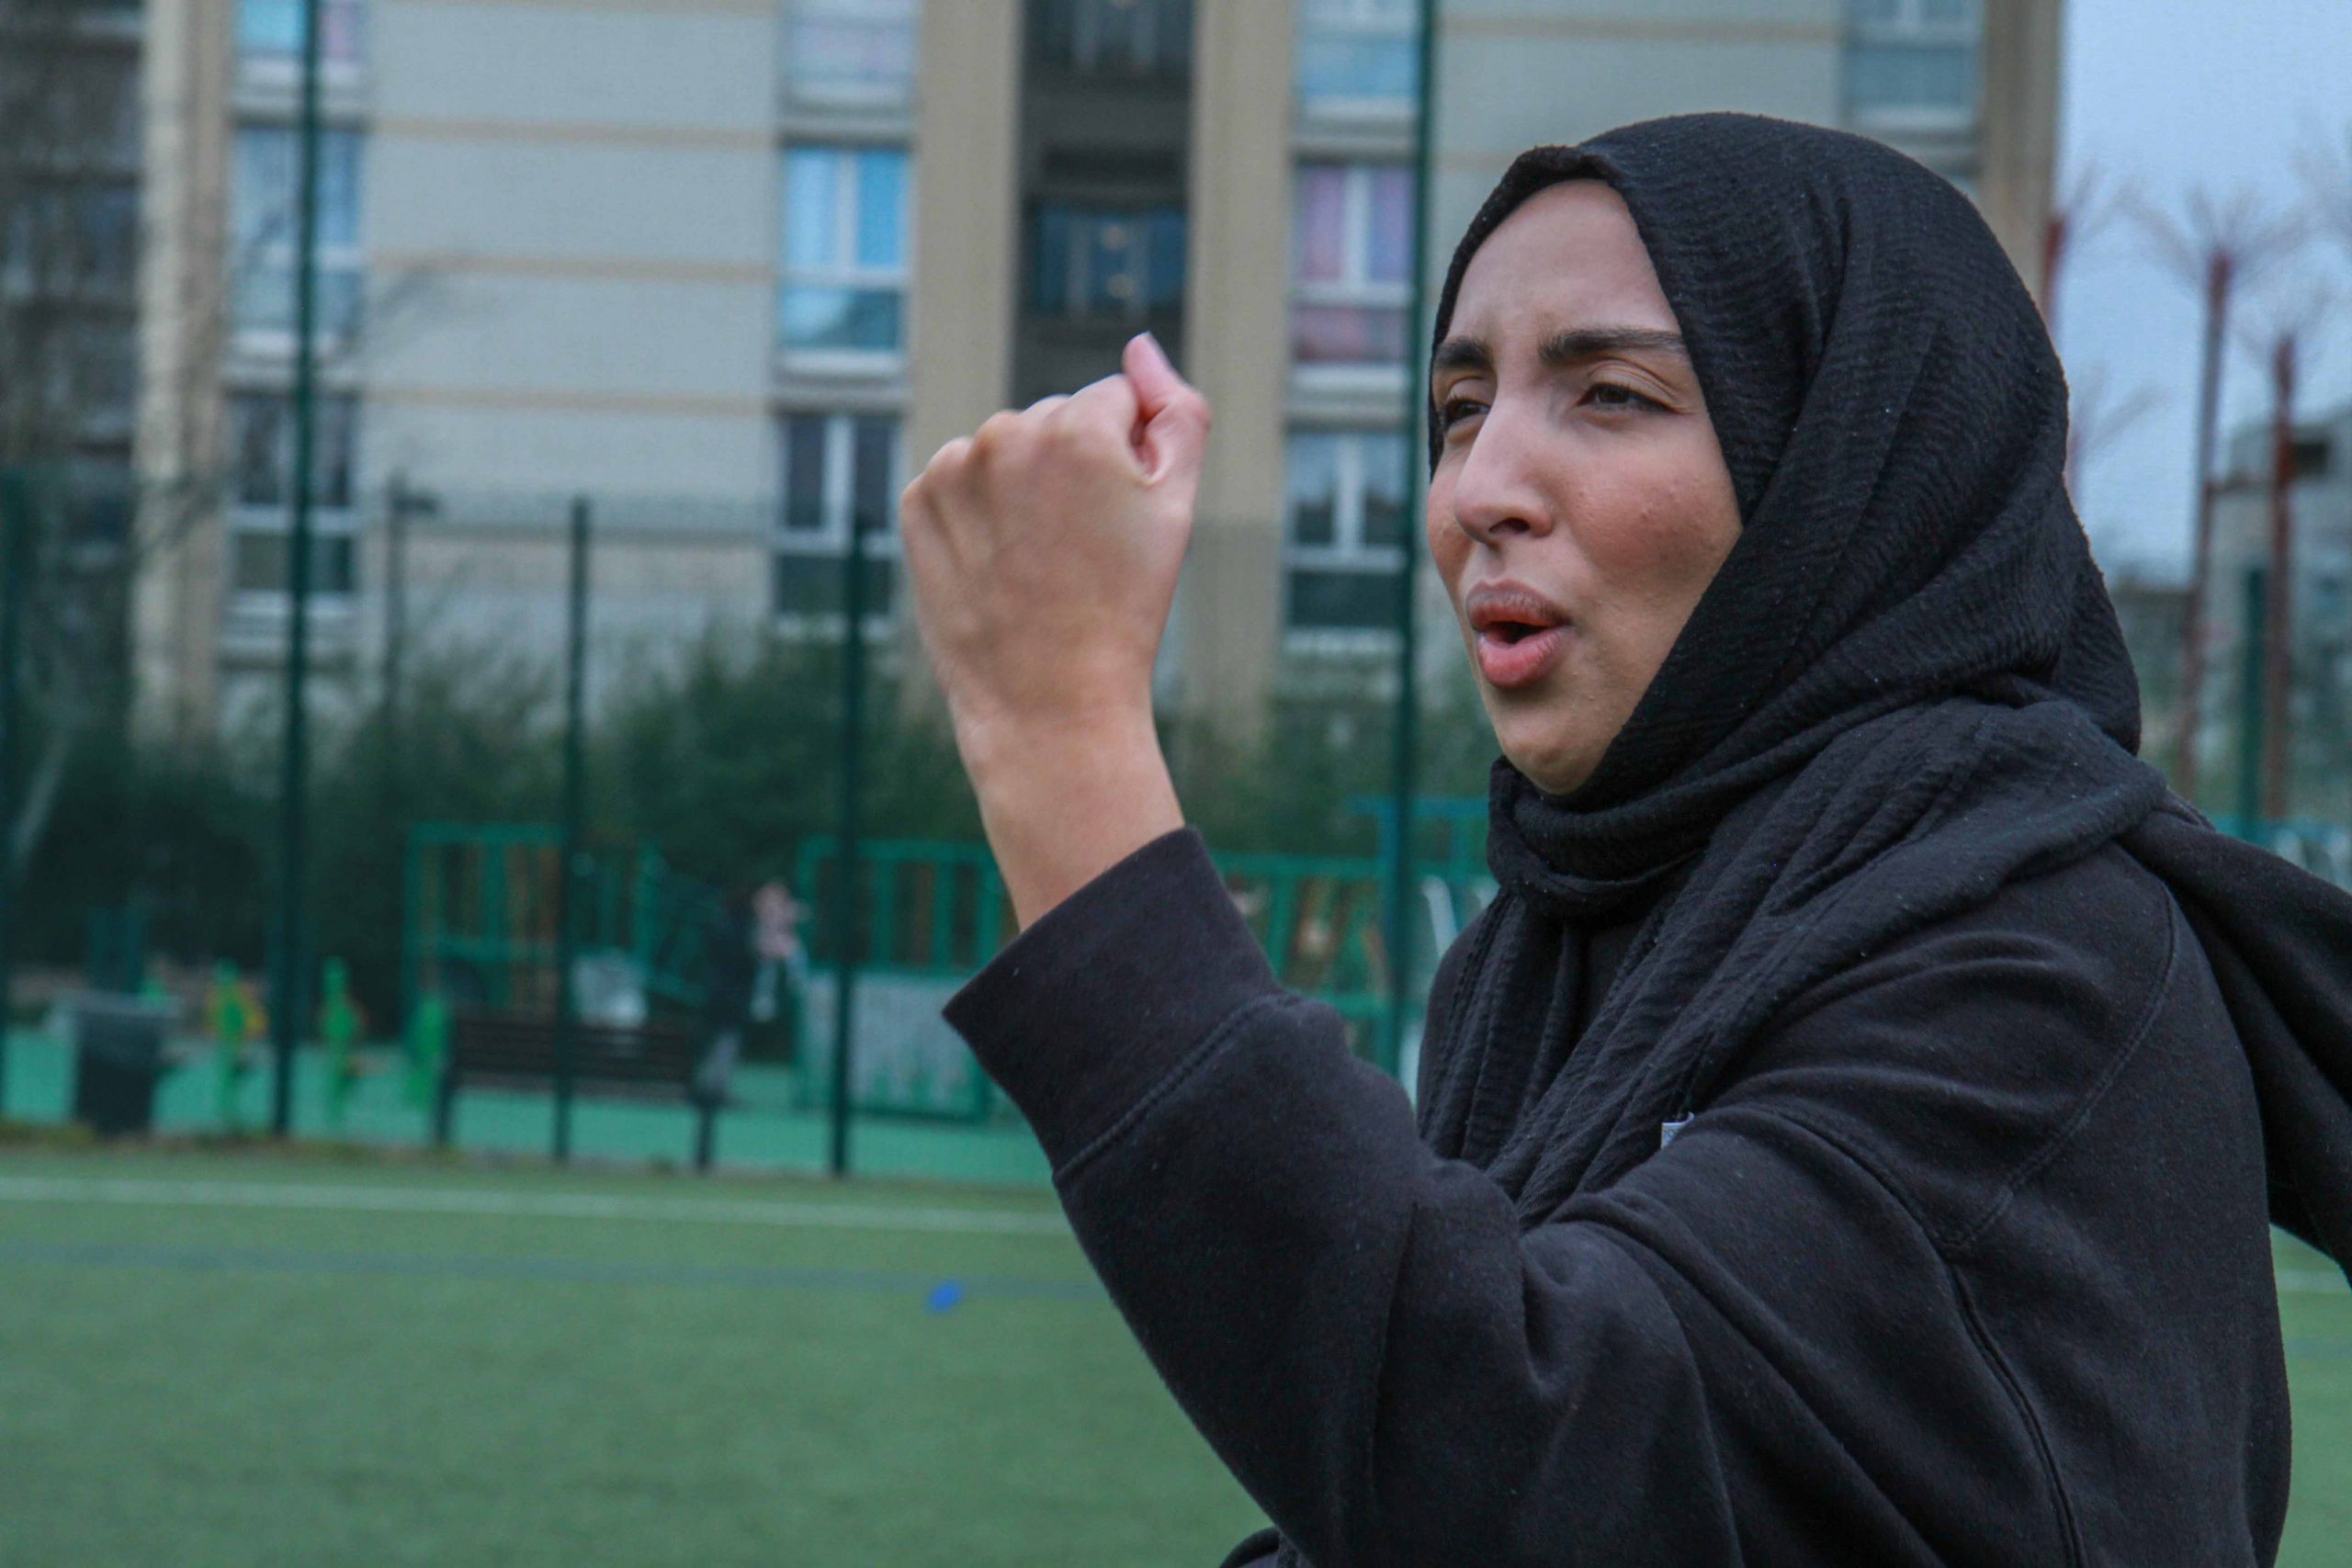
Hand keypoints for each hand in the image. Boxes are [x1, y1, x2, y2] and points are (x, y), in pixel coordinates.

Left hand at [899, 333, 1211, 925]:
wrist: (1048, 698)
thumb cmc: (1125, 606)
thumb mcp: (1177, 506)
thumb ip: (1177, 412)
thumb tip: (1140, 346)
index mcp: (1077, 424)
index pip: (1114, 403)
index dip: (1128, 462)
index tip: (1121, 522)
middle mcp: (1007, 432)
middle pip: (1056, 421)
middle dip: (1073, 468)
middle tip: (1083, 550)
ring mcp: (954, 468)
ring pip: (1006, 450)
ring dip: (1023, 487)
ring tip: (1039, 560)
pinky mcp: (916, 503)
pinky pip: (960, 481)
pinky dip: (979, 512)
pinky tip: (999, 561)